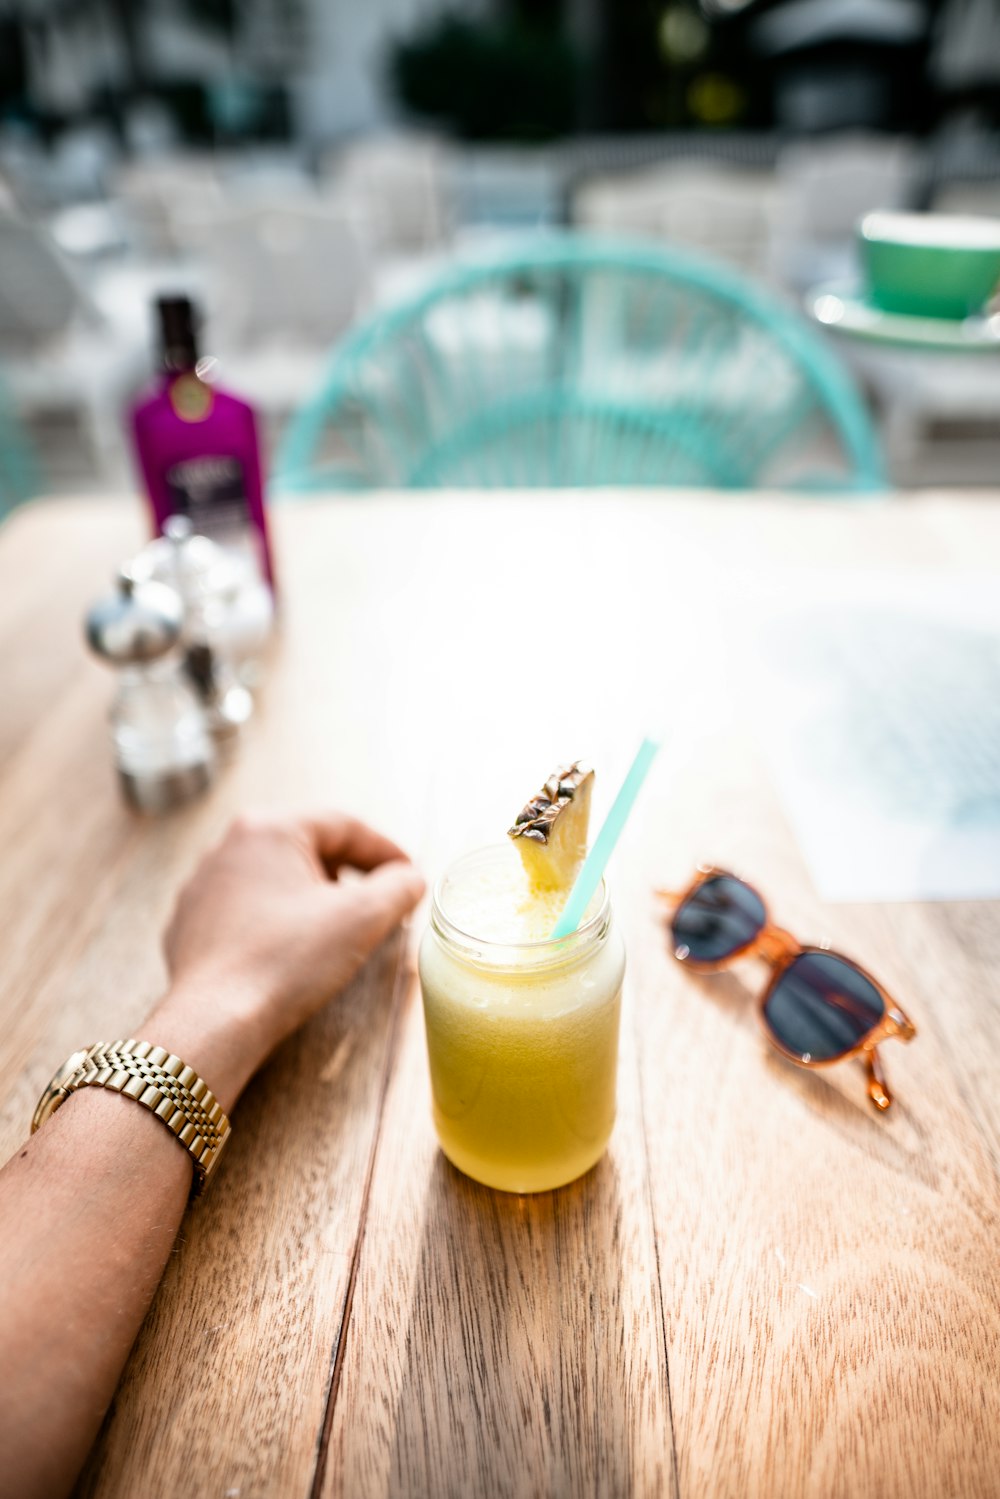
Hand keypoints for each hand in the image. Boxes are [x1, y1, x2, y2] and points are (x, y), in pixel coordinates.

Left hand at [149, 812, 424, 1109]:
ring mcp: (203, 884)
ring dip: (314, 894)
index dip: (386, 850)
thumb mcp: (362, 918)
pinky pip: (246, 907)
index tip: (409, 876)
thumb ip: (399, 887)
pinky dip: (279, 918)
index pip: (343, 824)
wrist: (214, 1020)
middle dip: (351, 871)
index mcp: (269, 828)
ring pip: (275, 876)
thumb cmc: (287, 962)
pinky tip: (293, 948)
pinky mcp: (191, 921)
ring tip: (340, 926)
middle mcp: (229, 845)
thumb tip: (412, 878)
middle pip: (308, 846)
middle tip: (380, 900)